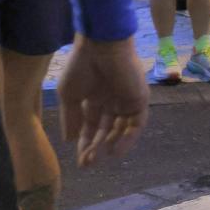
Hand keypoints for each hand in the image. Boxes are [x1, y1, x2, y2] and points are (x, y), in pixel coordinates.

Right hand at [57, 36, 148, 167]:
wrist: (100, 46)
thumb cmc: (81, 66)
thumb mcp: (69, 95)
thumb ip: (71, 118)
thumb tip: (70, 140)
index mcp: (94, 98)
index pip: (91, 126)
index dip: (86, 143)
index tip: (80, 160)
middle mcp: (112, 101)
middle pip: (106, 130)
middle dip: (96, 147)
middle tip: (87, 163)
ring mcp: (127, 100)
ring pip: (121, 129)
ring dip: (110, 145)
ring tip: (98, 158)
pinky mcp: (140, 100)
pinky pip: (136, 124)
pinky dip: (127, 138)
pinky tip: (115, 151)